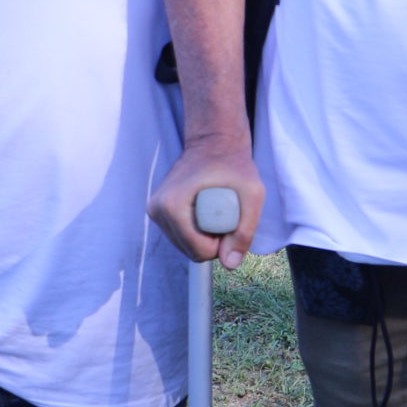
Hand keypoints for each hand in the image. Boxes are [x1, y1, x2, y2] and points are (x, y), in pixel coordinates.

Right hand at [148, 135, 264, 265]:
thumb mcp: (252, 194)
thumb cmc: (233, 165)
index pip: (198, 250)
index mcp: (172, 206)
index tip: (231, 220)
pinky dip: (195, 231)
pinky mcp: (157, 211)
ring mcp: (154, 211)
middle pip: (189, 251)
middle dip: (212, 241)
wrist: (213, 142)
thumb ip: (245, 231)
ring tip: (215, 210)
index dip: (221, 244)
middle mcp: (157, 210)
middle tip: (226, 214)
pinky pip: (180, 236)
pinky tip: (204, 211)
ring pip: (184, 246)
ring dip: (204, 237)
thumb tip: (229, 264)